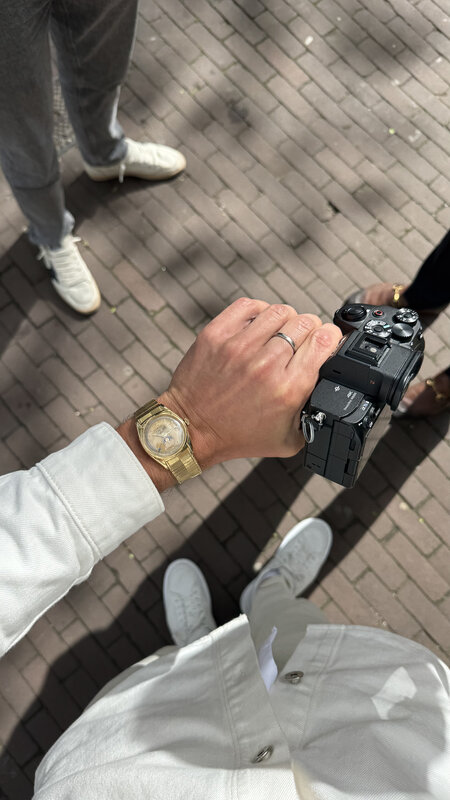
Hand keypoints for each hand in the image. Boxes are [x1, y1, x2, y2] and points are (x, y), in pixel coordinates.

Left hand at [158, 297, 341, 467]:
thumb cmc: (240, 436)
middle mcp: (267, 364)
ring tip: (280, 334)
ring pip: (280, 311)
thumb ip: (316, 411)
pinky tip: (259, 326)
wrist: (193, 430)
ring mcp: (239, 346)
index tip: (326, 342)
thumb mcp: (291, 438)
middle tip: (302, 342)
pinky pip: (249, 306)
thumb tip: (332, 383)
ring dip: (286, 320)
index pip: (325, 340)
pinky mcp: (217, 335)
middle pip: (305, 322)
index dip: (331, 337)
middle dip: (310, 330)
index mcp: (290, 388)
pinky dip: (259, 311)